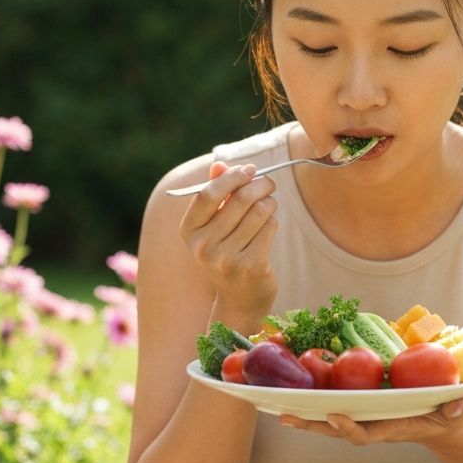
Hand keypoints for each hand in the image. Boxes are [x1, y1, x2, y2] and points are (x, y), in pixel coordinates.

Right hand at [178, 161, 277, 318]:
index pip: (208, 194)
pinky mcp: (250, 266)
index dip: (231, 177)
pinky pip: (269, 228)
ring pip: (259, 212)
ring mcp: (226, 259)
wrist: (240, 298)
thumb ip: (216, 193)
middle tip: (269, 183)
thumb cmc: (227, 251)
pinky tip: (269, 227)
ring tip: (269, 206)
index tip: (249, 169)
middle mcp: (203, 247)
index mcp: (189, 231)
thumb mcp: (215, 225)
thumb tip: (220, 164)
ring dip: (269, 203)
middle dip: (259, 185)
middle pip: (239, 200)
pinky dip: (273, 222)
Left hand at [278, 396, 462, 447]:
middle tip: (284, 416)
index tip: (332, 416)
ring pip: (332, 417)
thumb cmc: (453, 417)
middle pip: (337, 428)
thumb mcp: (460, 413)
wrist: (447, 424)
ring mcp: (369, 416)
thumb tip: (456, 407)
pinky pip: (339, 402)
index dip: (348, 428)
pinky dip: (318, 398)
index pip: (366, 434)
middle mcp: (375, 423)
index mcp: (393, 427)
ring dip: (306, 413)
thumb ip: (458, 410)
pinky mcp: (367, 405)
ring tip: (278, 406)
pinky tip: (299, 388)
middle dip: (311, 424)